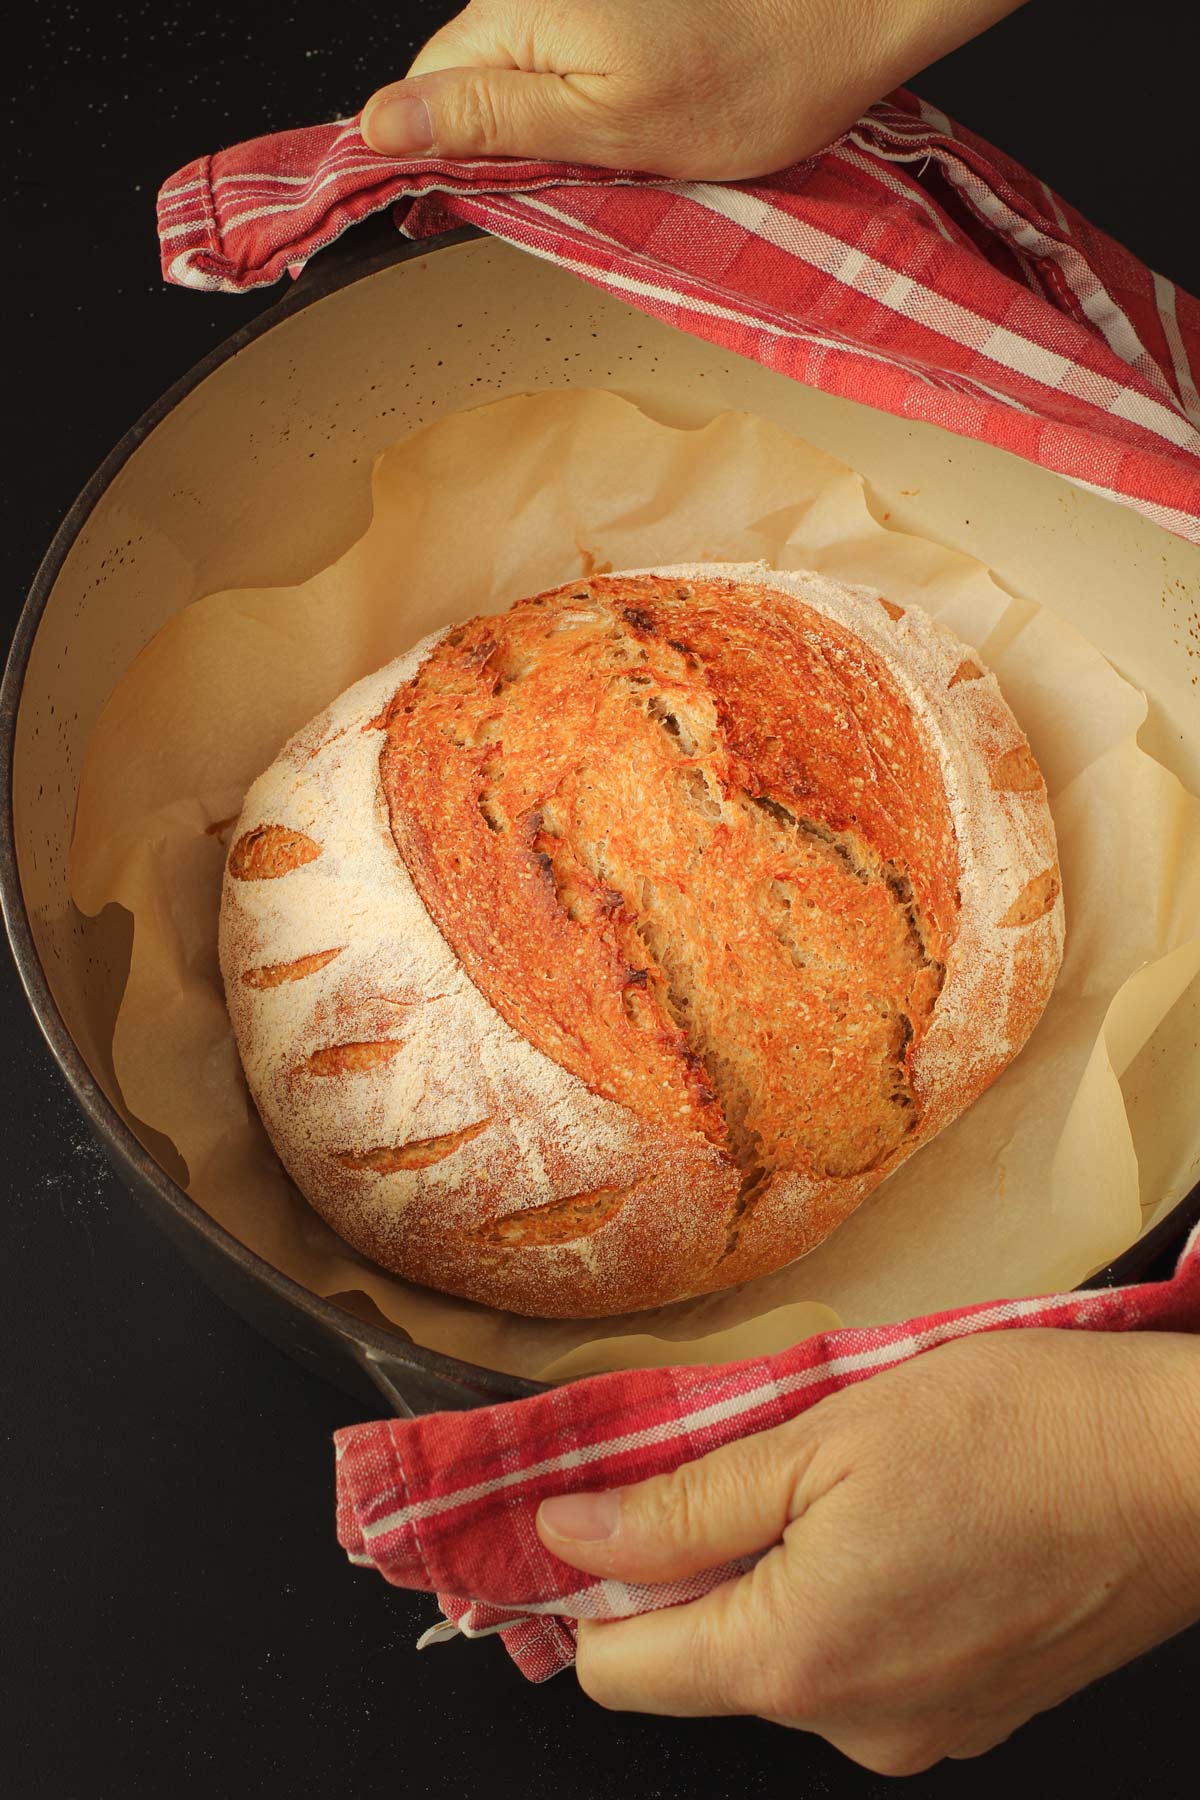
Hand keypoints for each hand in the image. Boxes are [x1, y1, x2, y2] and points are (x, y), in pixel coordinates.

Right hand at [360, 0, 1027, 178]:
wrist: (838, 25)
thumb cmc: (744, 83)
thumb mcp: (600, 126)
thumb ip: (484, 121)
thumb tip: (381, 127)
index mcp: (516, 16)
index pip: (421, 95)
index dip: (436, 159)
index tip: (470, 209)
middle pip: (462, 84)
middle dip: (498, 146)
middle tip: (566, 183)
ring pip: (513, 79)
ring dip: (544, 130)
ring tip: (611, 151)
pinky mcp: (606, 4)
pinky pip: (560, 65)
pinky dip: (582, 107)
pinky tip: (631, 123)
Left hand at [535, 1330, 1199, 1775]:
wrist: (1177, 1469)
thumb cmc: (1014, 1431)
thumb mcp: (822, 1435)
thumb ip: (682, 1502)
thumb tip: (569, 1534)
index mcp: (796, 1658)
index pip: (618, 1671)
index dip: (589, 1589)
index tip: (597, 1513)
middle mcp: (851, 1725)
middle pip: (700, 1665)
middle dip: (690, 1570)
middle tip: (744, 1460)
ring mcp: (918, 1730)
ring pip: (783, 1660)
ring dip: (777, 1576)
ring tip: (842, 1480)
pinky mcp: (969, 1712)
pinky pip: (859, 1667)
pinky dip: (846, 1599)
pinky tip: (898, 1522)